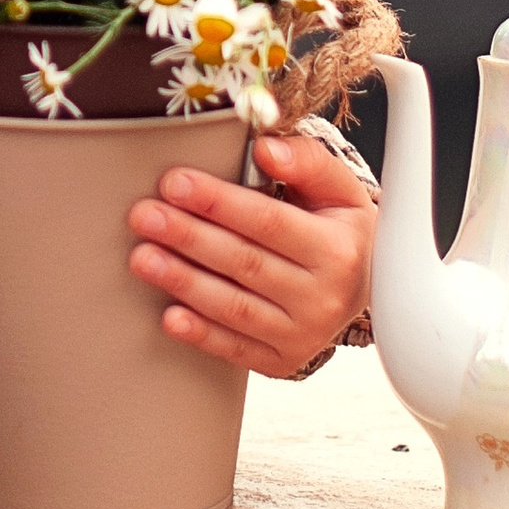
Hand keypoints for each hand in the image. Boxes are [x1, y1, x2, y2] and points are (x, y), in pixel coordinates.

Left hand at [126, 127, 374, 379]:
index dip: (219, 202)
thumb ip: (306, 162)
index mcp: (337, 249)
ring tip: (142, 258)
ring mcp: (304, 335)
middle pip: (245, 263)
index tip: (175, 182)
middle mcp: (324, 297)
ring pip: (234, 308)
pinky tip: (168, 316)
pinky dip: (201, 334)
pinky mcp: (283, 360)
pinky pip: (236, 349)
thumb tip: (266, 148)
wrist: (366, 287)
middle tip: (144, 216)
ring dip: (183, 282)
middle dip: (189, 237)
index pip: (269, 222)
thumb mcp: (339, 190)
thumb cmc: (341, 229)